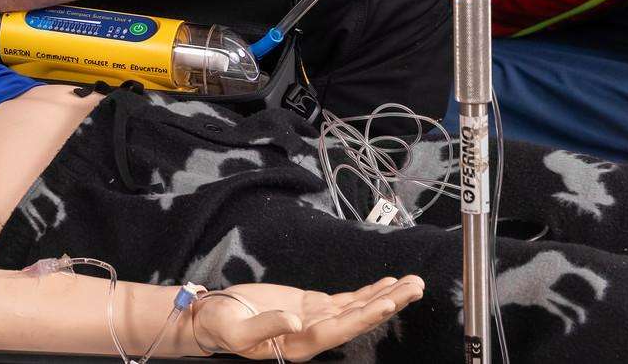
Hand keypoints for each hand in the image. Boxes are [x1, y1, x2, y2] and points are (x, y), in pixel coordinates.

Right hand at [195, 277, 424, 359]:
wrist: (212, 319)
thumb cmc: (221, 326)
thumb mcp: (236, 329)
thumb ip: (266, 327)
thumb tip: (295, 321)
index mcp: (297, 343)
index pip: (337, 330)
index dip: (363, 317)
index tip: (386, 302)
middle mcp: (314, 334)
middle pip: (358, 318)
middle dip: (388, 303)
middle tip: (415, 287)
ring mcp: (315, 319)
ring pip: (358, 308)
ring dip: (386, 296)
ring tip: (412, 284)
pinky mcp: (311, 306)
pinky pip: (346, 300)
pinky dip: (368, 292)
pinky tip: (387, 285)